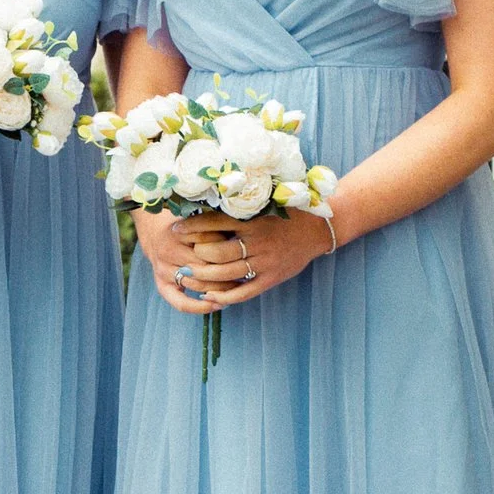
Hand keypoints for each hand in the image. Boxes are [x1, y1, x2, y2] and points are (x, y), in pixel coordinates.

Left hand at [143, 205, 334, 315]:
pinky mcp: (271, 278)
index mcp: (254, 220)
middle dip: (196, 255)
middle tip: (180, 255)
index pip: (216, 223)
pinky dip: (225, 296)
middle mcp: (258, 242)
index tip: (175, 228)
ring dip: (204, 277)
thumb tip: (208, 197)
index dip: (192, 226)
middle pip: (219, 252)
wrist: (318, 230)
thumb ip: (241, 205)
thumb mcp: (266, 203)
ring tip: (186, 276)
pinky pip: (245, 291)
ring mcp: (265, 262)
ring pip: (228, 274)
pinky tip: (209, 296)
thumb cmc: (288, 212)